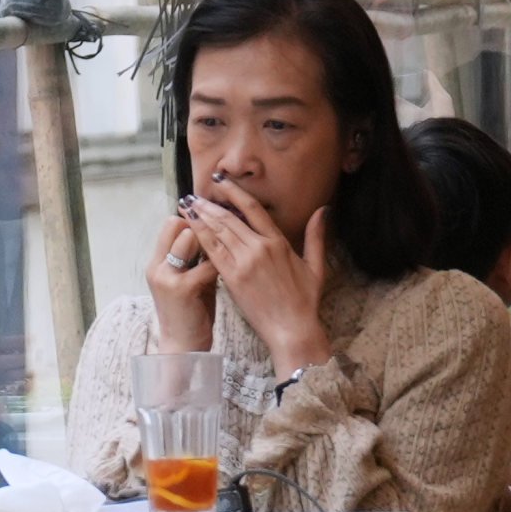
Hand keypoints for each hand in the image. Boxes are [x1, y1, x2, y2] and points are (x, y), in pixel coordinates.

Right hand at [146, 212, 217, 354]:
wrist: (185, 349)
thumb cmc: (192, 313)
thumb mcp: (188, 281)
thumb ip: (194, 259)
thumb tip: (214, 233)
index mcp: (156, 262)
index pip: (171, 224)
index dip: (194, 222)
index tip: (215, 228)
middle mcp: (157, 266)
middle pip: (178, 225)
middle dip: (203, 227)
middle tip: (224, 235)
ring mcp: (167, 276)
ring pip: (191, 238)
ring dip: (213, 241)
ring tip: (230, 250)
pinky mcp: (182, 288)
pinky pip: (207, 263)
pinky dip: (224, 262)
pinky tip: (236, 267)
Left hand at [181, 184, 332, 371]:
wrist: (292, 329)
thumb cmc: (305, 301)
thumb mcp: (316, 266)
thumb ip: (316, 237)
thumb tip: (323, 210)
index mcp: (278, 243)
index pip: (253, 209)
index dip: (234, 192)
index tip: (220, 181)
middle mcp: (259, 248)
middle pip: (229, 218)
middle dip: (209, 204)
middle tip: (194, 194)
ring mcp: (245, 262)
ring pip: (218, 232)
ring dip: (200, 217)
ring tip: (187, 205)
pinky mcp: (232, 278)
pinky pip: (212, 252)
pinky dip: (199, 237)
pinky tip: (189, 227)